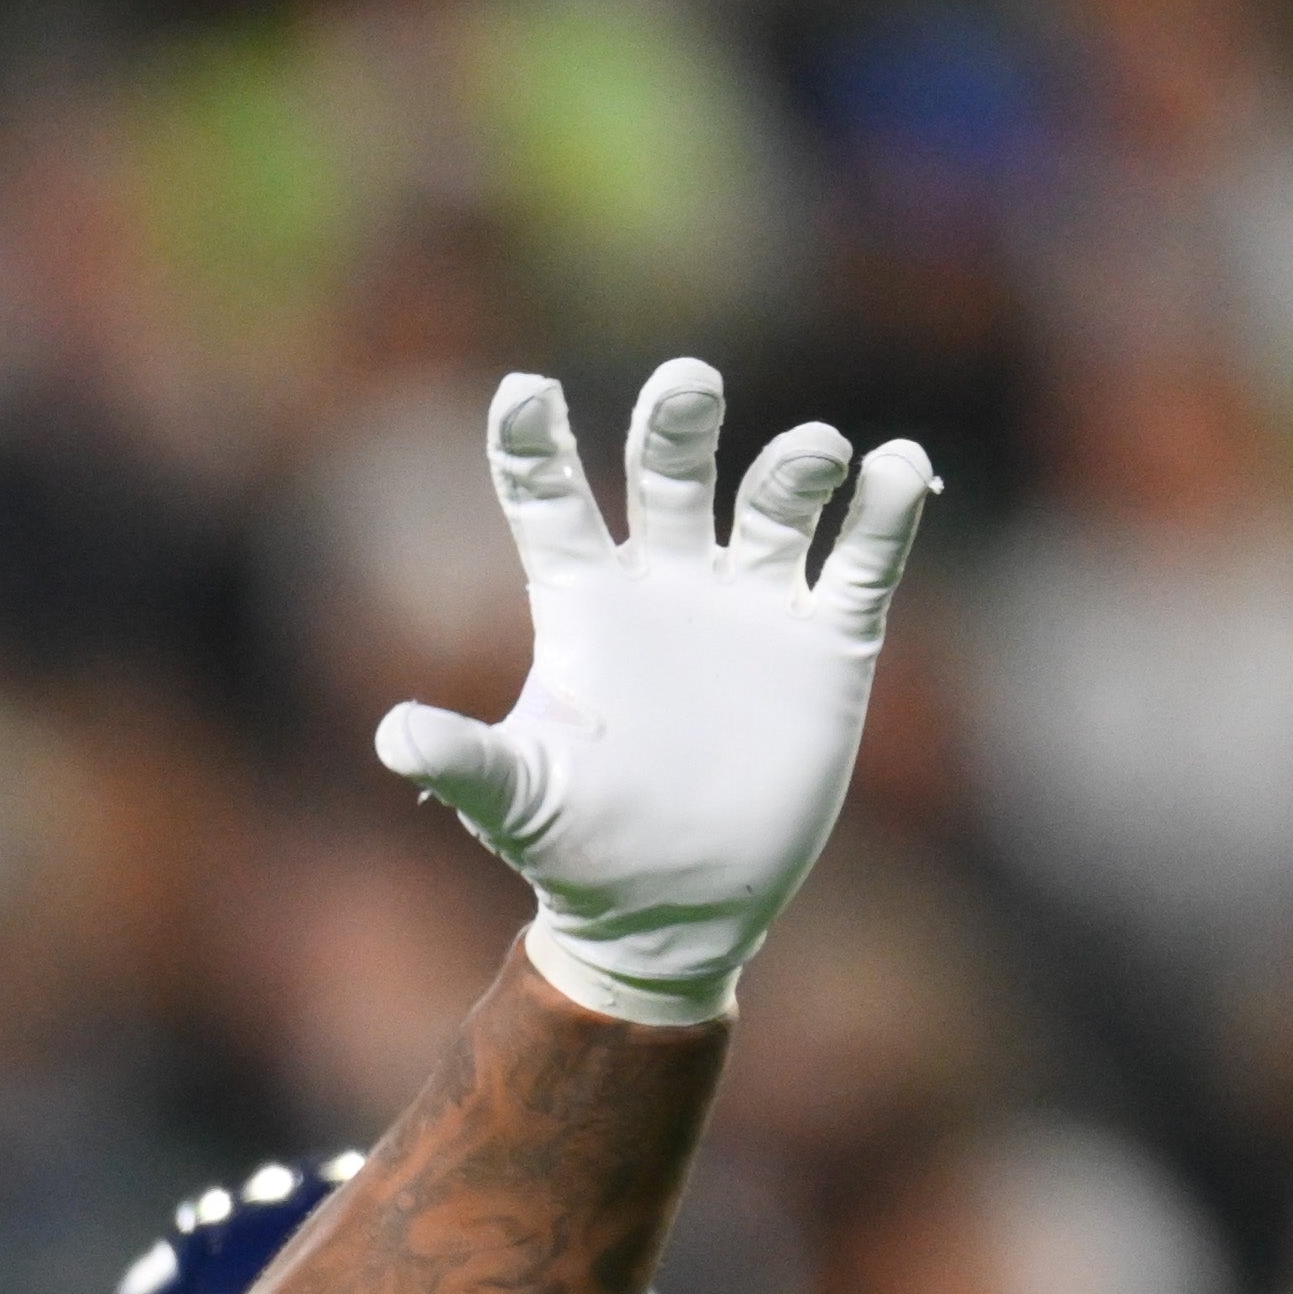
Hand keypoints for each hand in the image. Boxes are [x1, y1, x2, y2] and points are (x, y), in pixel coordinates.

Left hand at [375, 365, 931, 1031]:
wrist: (675, 909)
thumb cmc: (578, 849)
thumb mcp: (518, 805)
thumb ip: (465, 764)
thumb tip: (393, 740)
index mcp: (584, 602)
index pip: (551, 499)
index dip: (533, 443)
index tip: (522, 391)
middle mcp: (668, 581)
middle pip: (670, 472)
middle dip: (677, 425)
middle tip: (687, 384)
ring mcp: (751, 604)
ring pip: (775, 503)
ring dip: (795, 468)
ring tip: (814, 455)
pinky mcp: (826, 645)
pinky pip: (860, 562)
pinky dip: (883, 515)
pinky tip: (899, 470)